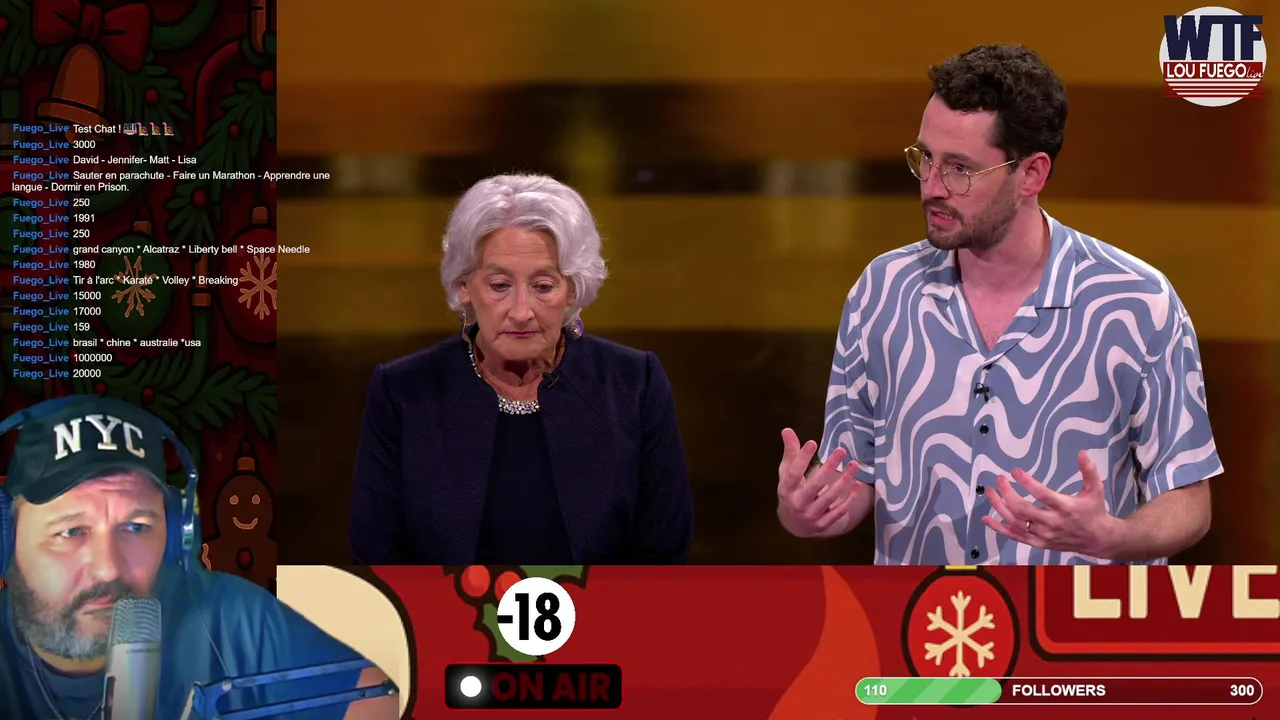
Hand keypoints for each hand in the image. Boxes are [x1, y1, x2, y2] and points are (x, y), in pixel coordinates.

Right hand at [777, 428, 861, 536]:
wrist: (793, 524)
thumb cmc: (791, 491)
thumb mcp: (786, 473)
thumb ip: (790, 453)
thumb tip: (787, 429)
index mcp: (786, 489)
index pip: (794, 473)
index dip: (802, 458)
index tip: (812, 442)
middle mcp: (798, 504)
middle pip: (815, 485)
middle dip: (829, 467)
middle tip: (841, 450)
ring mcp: (811, 515)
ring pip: (830, 497)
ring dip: (844, 480)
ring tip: (855, 464)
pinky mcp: (823, 524)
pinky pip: (839, 511)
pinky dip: (849, 498)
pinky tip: (857, 484)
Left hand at [981, 450, 1122, 558]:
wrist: (1097, 540)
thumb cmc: (1093, 511)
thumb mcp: (1095, 489)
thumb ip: (1089, 471)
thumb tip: (1081, 452)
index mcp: (1065, 508)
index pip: (1042, 495)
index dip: (1027, 482)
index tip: (1014, 471)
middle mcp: (1052, 523)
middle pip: (1023, 509)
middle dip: (1007, 492)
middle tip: (999, 478)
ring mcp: (1043, 535)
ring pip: (1015, 522)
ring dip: (999, 506)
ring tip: (990, 492)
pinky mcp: (1038, 543)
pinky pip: (1014, 536)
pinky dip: (998, 528)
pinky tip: (986, 518)